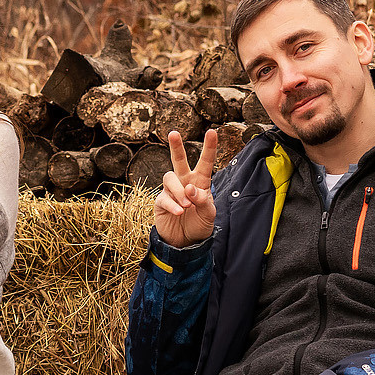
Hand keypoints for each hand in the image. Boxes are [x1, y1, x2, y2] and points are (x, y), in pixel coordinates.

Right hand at [152, 129, 219, 247]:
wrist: (185, 242)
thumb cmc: (199, 224)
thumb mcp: (209, 214)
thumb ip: (203, 200)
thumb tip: (190, 188)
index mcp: (200, 182)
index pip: (205, 162)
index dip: (209, 147)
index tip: (213, 131)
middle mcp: (184, 182)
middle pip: (179, 160)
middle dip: (176, 147)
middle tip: (173, 133)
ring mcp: (171, 191)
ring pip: (169, 178)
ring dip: (179, 191)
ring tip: (186, 206)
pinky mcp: (161, 201)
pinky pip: (164, 197)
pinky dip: (173, 205)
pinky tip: (179, 212)